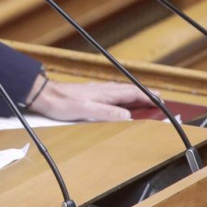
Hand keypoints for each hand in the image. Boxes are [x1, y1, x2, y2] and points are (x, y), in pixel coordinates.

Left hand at [27, 78, 156, 121]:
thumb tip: (128, 115)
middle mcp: (104, 90)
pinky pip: (114, 95)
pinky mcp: (91, 95)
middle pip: (130, 92)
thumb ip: (108, 112)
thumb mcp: (87, 111)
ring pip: (122, 93)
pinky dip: (123, 99)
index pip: (133, 93)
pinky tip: (120, 103)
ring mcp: (98, 91)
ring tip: (145, 102)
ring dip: (135, 97)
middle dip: (145, 96)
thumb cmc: (63, 102)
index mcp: (106, 93)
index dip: (148, 97)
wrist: (45, 95)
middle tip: (159, 102)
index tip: (162, 102)